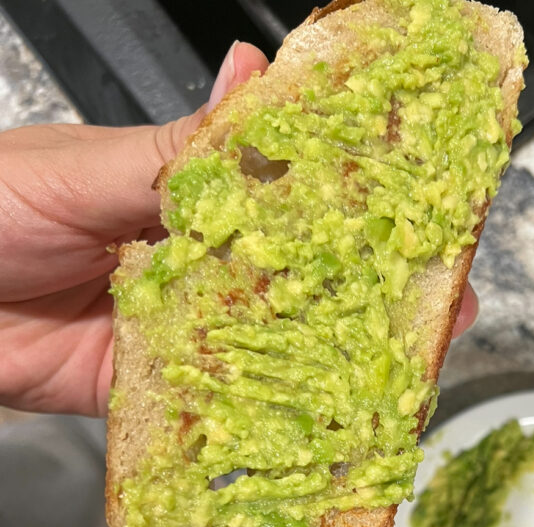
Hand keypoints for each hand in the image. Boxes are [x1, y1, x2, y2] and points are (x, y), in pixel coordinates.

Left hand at [0, 42, 478, 416]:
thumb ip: (174, 155)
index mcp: (180, 190)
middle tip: (439, 301)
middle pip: (294, 277)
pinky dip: (260, 418)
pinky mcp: (148, 388)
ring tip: (398, 367)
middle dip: (367, 292)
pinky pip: (213, 405)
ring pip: (267, 346)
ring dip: (330, 360)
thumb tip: (250, 88)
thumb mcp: (83, 166)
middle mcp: (189, 261)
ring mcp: (173, 328)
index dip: (354, 203)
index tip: (415, 206)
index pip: (287, 192)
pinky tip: (312, 421)